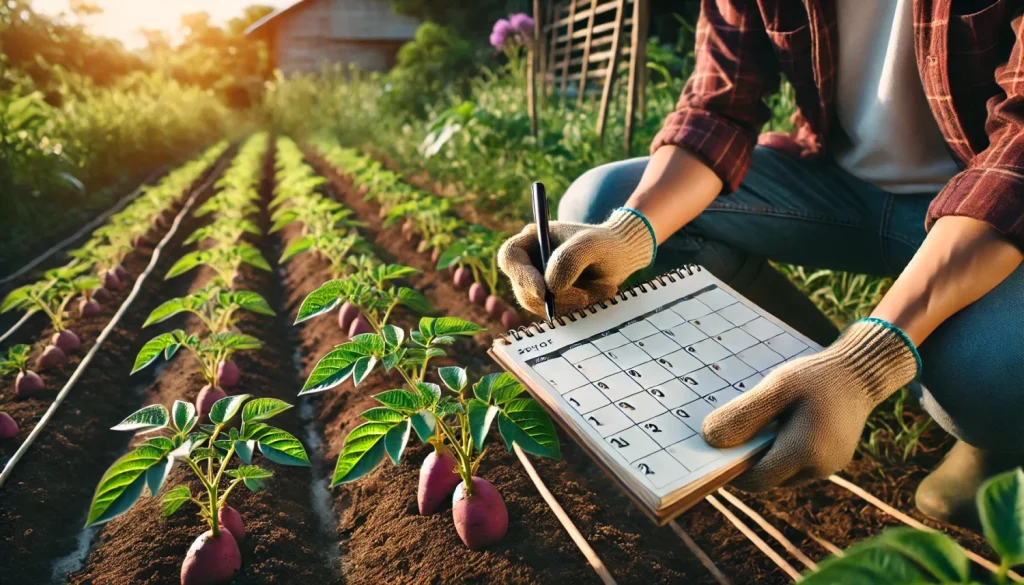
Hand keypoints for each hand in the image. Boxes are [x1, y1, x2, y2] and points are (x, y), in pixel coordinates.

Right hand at [497, 208, 655, 315]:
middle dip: (555, 298)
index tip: (544, 292)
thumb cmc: (605, 243)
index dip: (521, 276)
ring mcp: (538, 283)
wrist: (620, 257)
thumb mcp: (592, 243)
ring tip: (602, 291)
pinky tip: (599, 294)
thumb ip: (570, 258)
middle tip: (586, 298)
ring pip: (540, 306)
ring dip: (572, 304)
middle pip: (524, 289)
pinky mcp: (550, 301)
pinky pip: (556, 313)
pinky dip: (578, 309)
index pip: (510, 258)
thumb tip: (550, 287)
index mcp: (531, 240)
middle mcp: (529, 262)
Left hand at [701, 319, 919, 490]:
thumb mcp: (776, 387)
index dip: (730, 468)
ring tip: (758, 421)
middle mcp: (818, 469)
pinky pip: (796, 462)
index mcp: (804, 453)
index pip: (754, 480)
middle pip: (767, 477)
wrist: (862, 372)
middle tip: (730, 430)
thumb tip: (710, 439)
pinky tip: (777, 422)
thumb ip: (743, 415)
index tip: (714, 446)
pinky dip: (781, 448)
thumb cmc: (817, 377)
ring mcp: (828, 467)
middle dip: (746, 459)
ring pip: (781, 471)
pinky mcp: (831, 460)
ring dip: (764, 453)